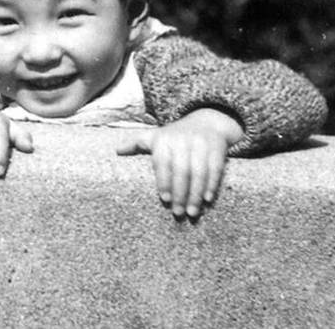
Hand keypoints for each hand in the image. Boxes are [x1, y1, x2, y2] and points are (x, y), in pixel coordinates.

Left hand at [115, 108, 242, 218]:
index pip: (163, 162)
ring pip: (199, 172)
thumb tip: (117, 151)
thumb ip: (136, 143)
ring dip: (196, 194)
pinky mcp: (217, 148)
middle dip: (180, 193)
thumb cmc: (175, 135)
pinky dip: (211, 185)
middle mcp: (183, 140)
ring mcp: (201, 144)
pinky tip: (207, 200)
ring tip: (192, 212)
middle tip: (178, 213)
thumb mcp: (155, 135)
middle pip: (182, 170)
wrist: (207, 121)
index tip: (165, 199)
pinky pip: (215, 169)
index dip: (164, 181)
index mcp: (164, 139)